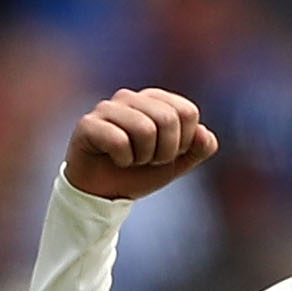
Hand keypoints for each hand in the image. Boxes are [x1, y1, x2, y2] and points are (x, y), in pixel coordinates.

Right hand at [64, 88, 219, 201]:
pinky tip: (114, 160)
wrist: (102, 193)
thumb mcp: (176, 164)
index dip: (184, 142)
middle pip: (168, 119)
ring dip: (142, 157)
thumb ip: (198, 149)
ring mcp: (107, 108)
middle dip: (164, 152)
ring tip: (131, 160)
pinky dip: (122, 160)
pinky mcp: (88, 124)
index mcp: (154, 99)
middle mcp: (130, 97)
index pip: (187, 112)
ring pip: (145, 129)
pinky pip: (119, 141)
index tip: (167, 154)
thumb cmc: (138, 172)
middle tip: (148, 160)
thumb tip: (203, 133)